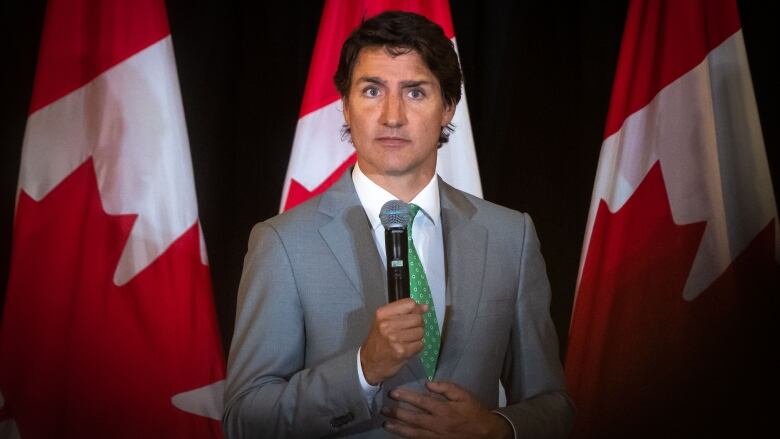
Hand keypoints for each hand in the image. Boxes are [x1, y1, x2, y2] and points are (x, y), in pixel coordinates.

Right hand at [360, 298, 426, 384]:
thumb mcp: (385, 321)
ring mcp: (394, 338)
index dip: (415, 310)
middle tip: (409, 331)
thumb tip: (425, 307)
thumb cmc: (379, 340)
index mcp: (382, 314)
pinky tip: (407, 348)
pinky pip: (420, 344)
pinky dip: (416, 347)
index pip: (410, 303)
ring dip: (417, 337)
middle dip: (418, 325)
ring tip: (407, 341)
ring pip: (420, 331)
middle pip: (417, 318)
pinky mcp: (402, 351)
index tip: (412, 316)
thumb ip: (405, 312)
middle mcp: (387, 324)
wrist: (369, 362)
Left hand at [382, 381, 512, 438]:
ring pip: (413, 433)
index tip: (392, 393)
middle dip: (396, 414)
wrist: (486, 433)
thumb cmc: (474, 411)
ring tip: (386, 425)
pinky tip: (400, 435)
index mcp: (443, 410)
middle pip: (413, 419)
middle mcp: (437, 424)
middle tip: (383, 409)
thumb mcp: (463, 395)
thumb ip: (446, 388)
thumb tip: (428, 384)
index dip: (405, 397)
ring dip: (398, 429)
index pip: (420, 402)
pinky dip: (409, 438)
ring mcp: (436, 436)